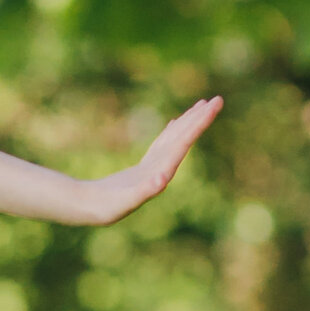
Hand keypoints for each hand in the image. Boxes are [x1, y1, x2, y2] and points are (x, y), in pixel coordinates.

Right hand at [78, 92, 223, 225]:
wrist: (91, 210)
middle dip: (200, 119)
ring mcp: (154, 167)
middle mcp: (163, 168)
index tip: (214, 106)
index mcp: (162, 171)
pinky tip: (175, 123)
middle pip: (185, 138)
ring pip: (175, 139)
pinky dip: (171, 132)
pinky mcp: (144, 167)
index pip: (185, 142)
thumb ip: (145, 190)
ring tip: (201, 105)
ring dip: (188, 123)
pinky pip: (161, 144)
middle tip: (218, 99)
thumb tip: (162, 179)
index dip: (200, 123)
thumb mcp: (125, 199)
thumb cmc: (106, 206)